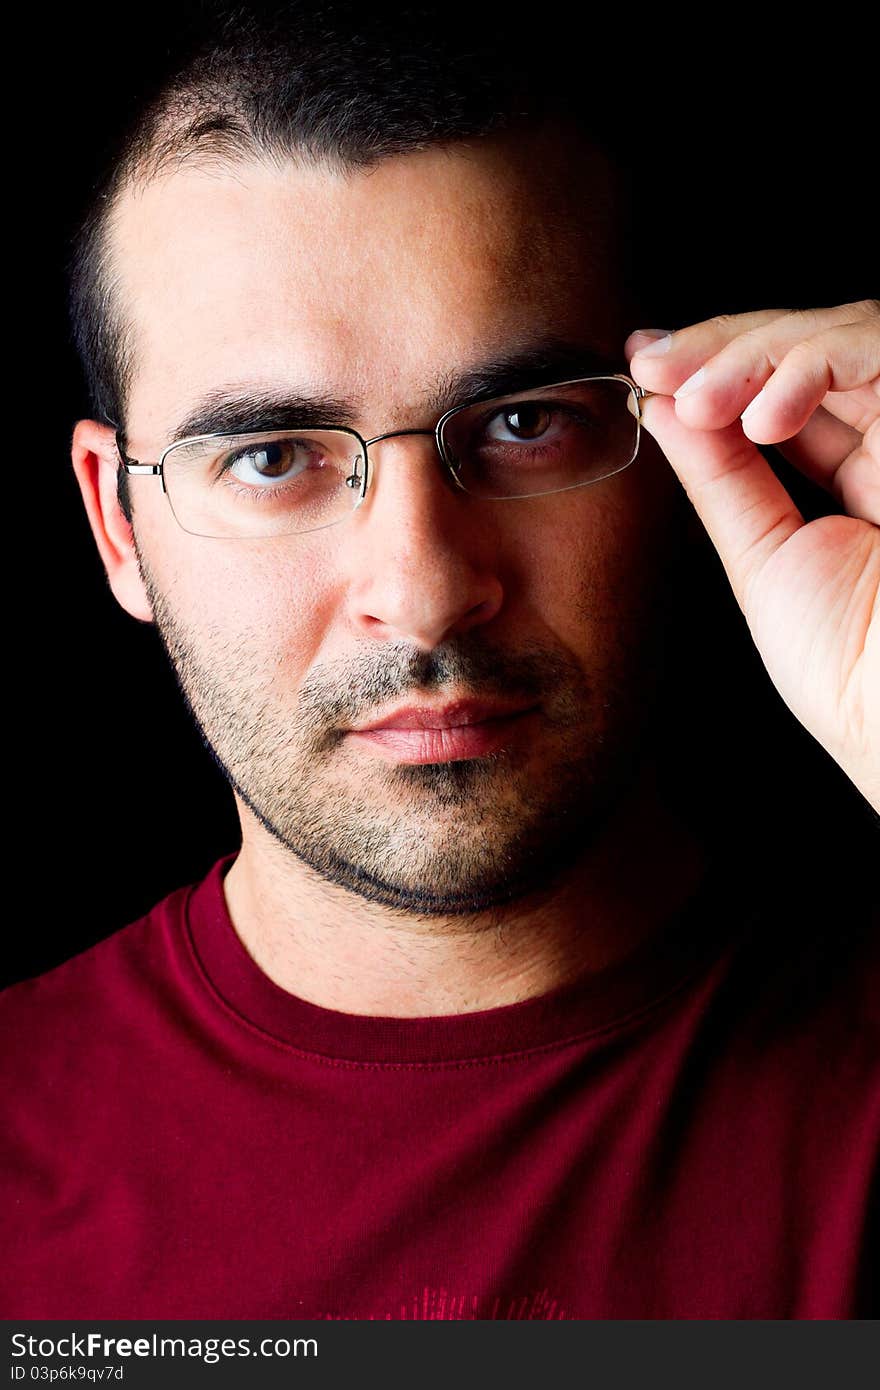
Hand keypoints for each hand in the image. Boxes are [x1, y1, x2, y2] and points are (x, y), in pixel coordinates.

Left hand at [624, 300, 879, 812]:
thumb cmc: (850, 671)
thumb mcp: (765, 560)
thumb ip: (723, 481)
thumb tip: (664, 407)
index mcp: (864, 476)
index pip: (787, 390)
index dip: (717, 367)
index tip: (644, 366)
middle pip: (811, 346)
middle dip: (721, 348)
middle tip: (652, 364)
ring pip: (841, 334)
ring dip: (752, 355)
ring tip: (694, 399)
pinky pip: (878, 347)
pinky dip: (809, 367)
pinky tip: (759, 418)